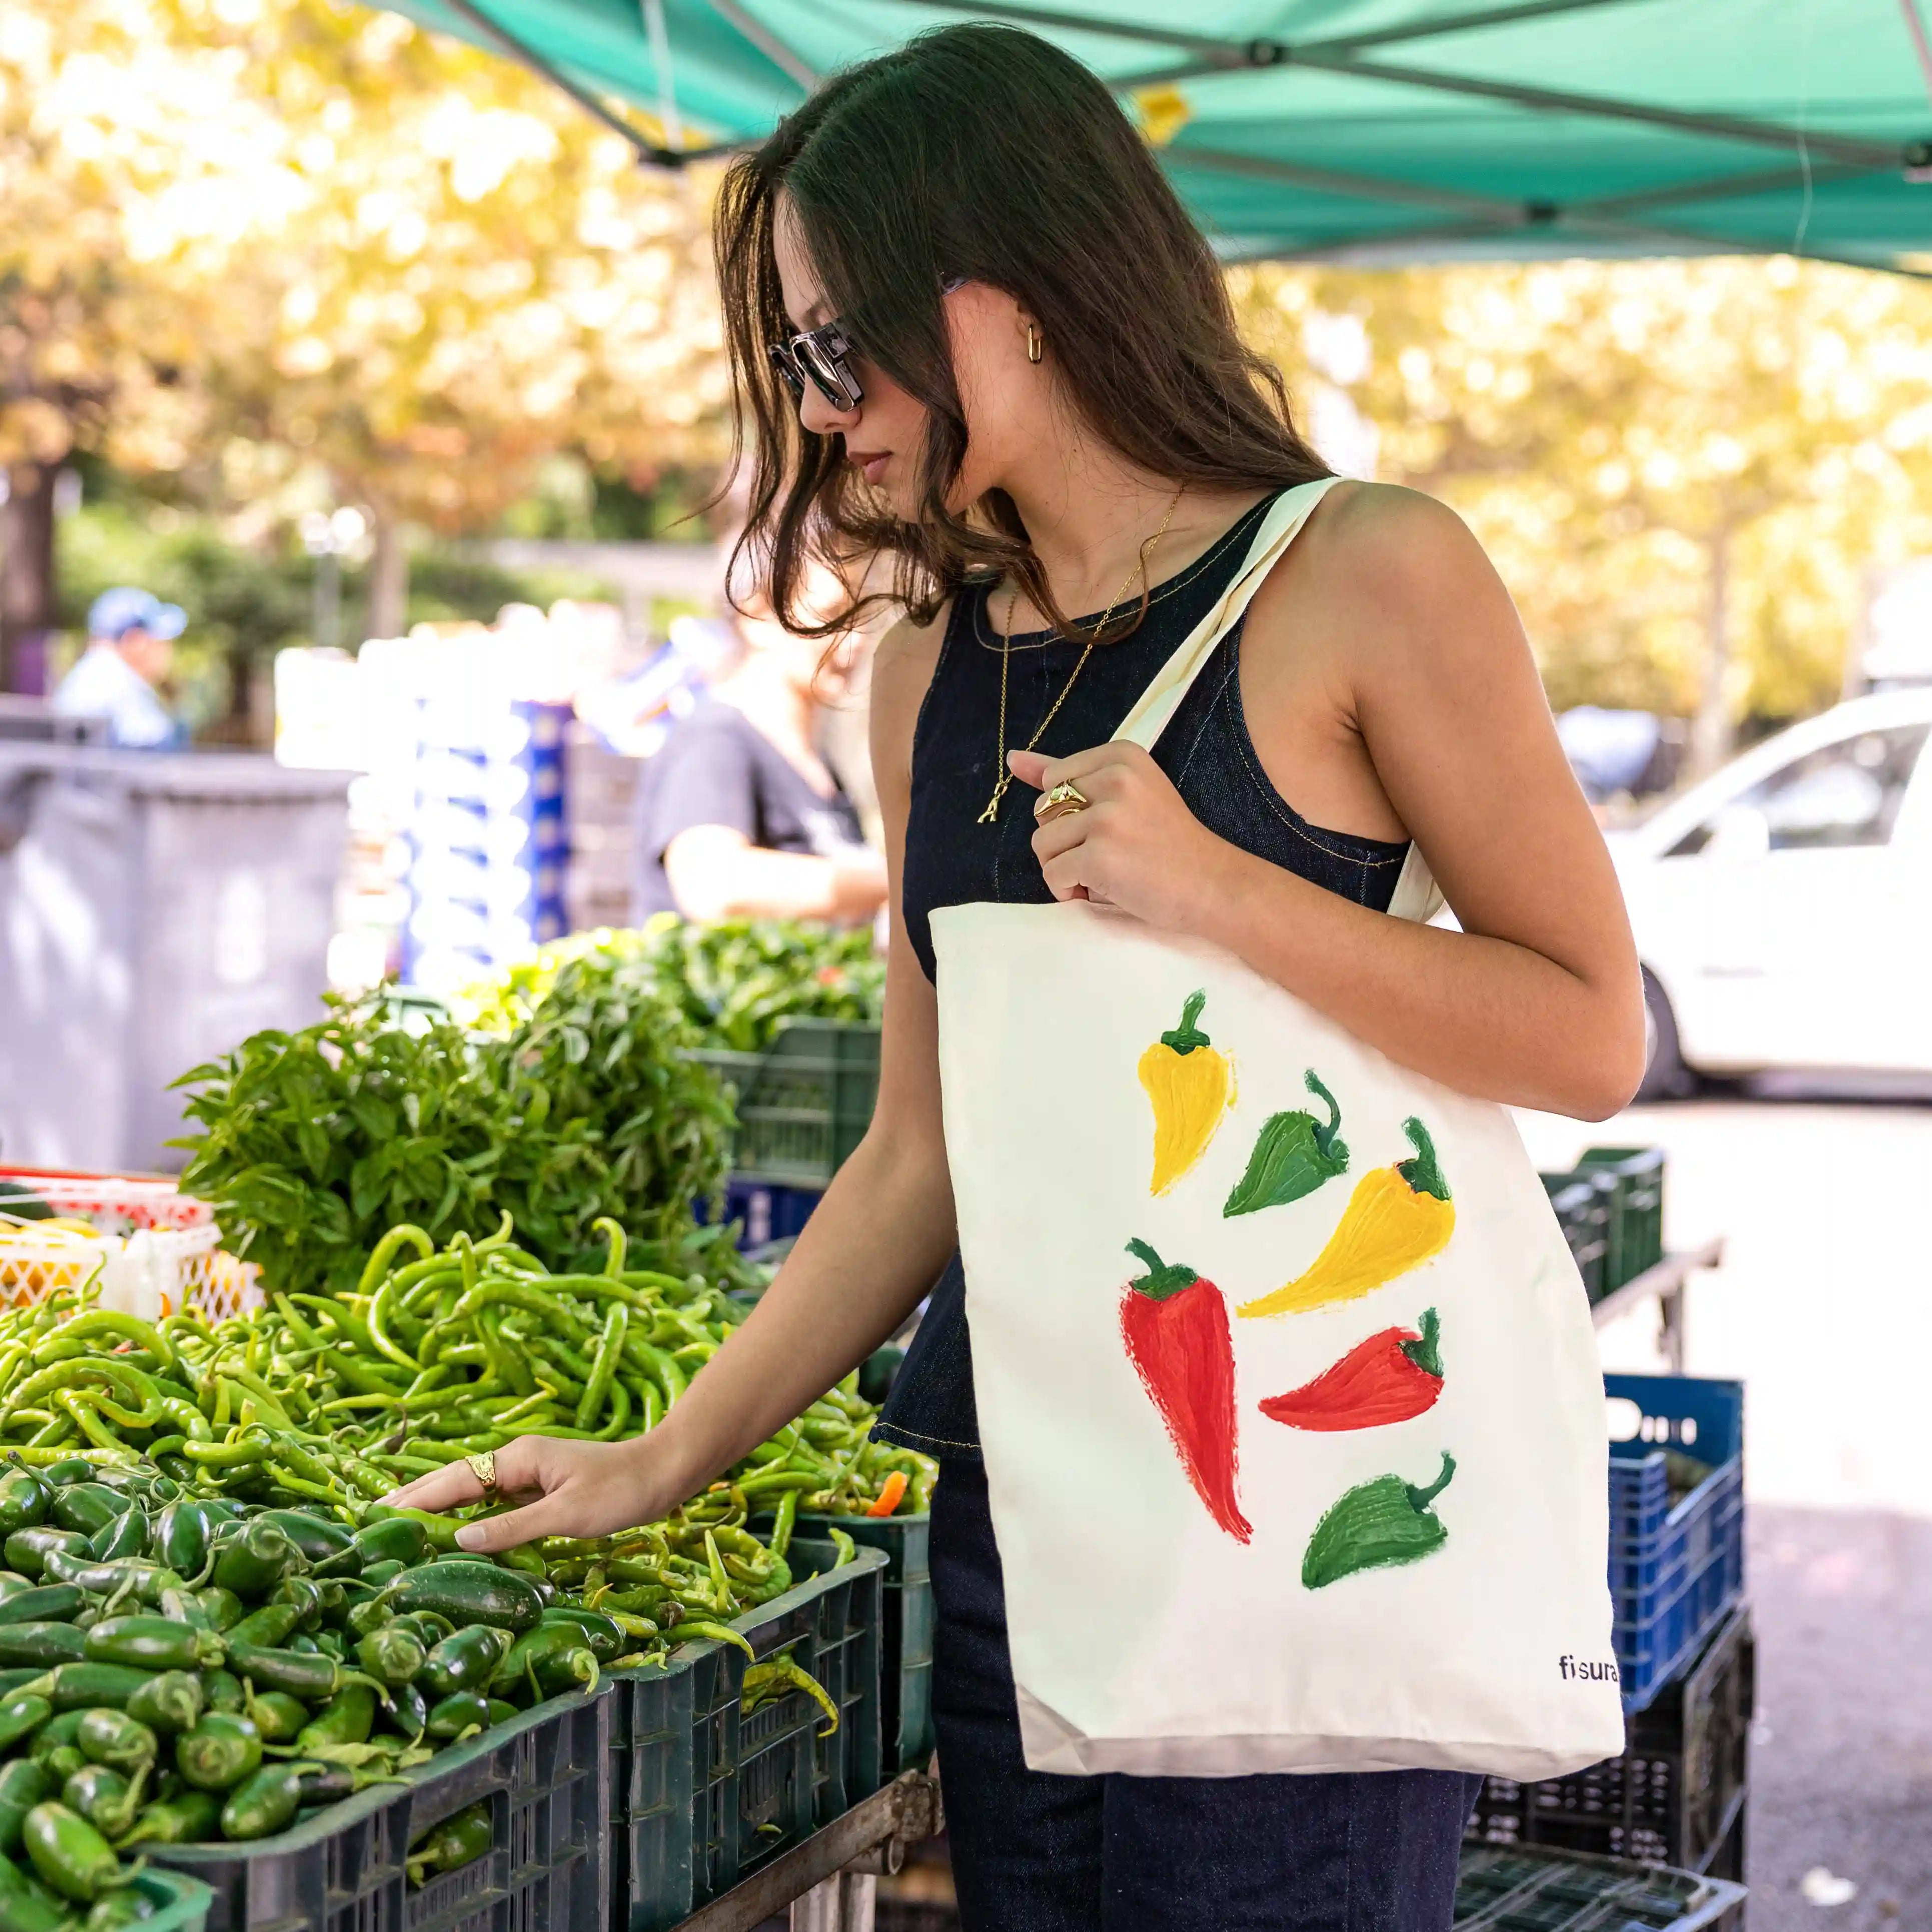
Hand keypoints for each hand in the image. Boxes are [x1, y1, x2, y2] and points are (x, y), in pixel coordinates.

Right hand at [378, 1433, 693, 1551]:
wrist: (663, 1474)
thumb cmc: (620, 1491)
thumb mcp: (567, 1514)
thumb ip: (512, 1528)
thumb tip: (458, 1539)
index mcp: (519, 1458)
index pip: (456, 1480)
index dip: (418, 1497)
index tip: (379, 1511)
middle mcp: (519, 1462)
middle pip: (458, 1480)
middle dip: (418, 1496)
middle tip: (373, 1516)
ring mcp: (530, 1476)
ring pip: (475, 1491)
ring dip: (441, 1506)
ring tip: (401, 1525)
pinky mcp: (542, 1491)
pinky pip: (496, 1504)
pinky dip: (470, 1516)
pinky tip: (456, 1533)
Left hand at [1007, 745, 1233, 931]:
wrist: (1214, 885)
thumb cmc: (1169, 844)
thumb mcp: (1127, 794)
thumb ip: (1070, 776)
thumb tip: (1013, 759)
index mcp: (1121, 755)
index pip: (1053, 779)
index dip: (1070, 813)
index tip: (1109, 825)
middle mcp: (1114, 778)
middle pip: (1043, 810)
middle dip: (1063, 840)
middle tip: (1108, 853)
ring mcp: (1107, 818)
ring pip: (1041, 843)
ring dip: (1063, 867)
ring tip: (1103, 873)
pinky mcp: (1100, 856)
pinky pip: (1052, 874)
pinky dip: (1068, 890)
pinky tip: (1101, 890)